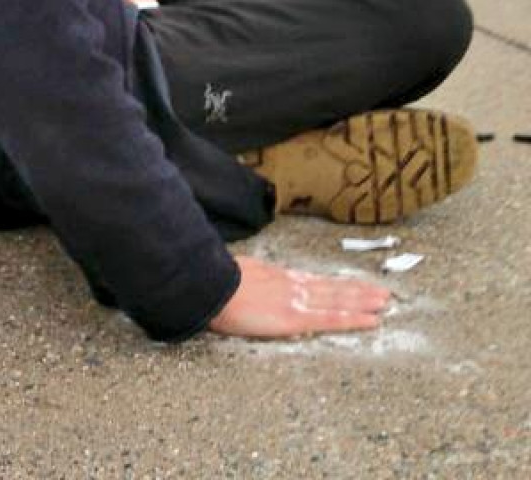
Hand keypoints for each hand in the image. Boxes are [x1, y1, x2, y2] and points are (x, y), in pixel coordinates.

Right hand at [208, 255, 391, 339]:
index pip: (313, 281)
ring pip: (338, 299)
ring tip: (385, 301)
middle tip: (382, 291)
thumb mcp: (235, 273)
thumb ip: (249, 279)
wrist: (208, 286)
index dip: (334, 282)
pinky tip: (372, 320)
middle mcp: (292, 284)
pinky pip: (331, 318)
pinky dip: (354, 318)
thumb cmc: (213, 281)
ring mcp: (296, 300)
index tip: (351, 283)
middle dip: (357, 290)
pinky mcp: (296, 317)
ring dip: (363, 300)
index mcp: (276, 276)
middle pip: (331, 287)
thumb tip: (244, 281)